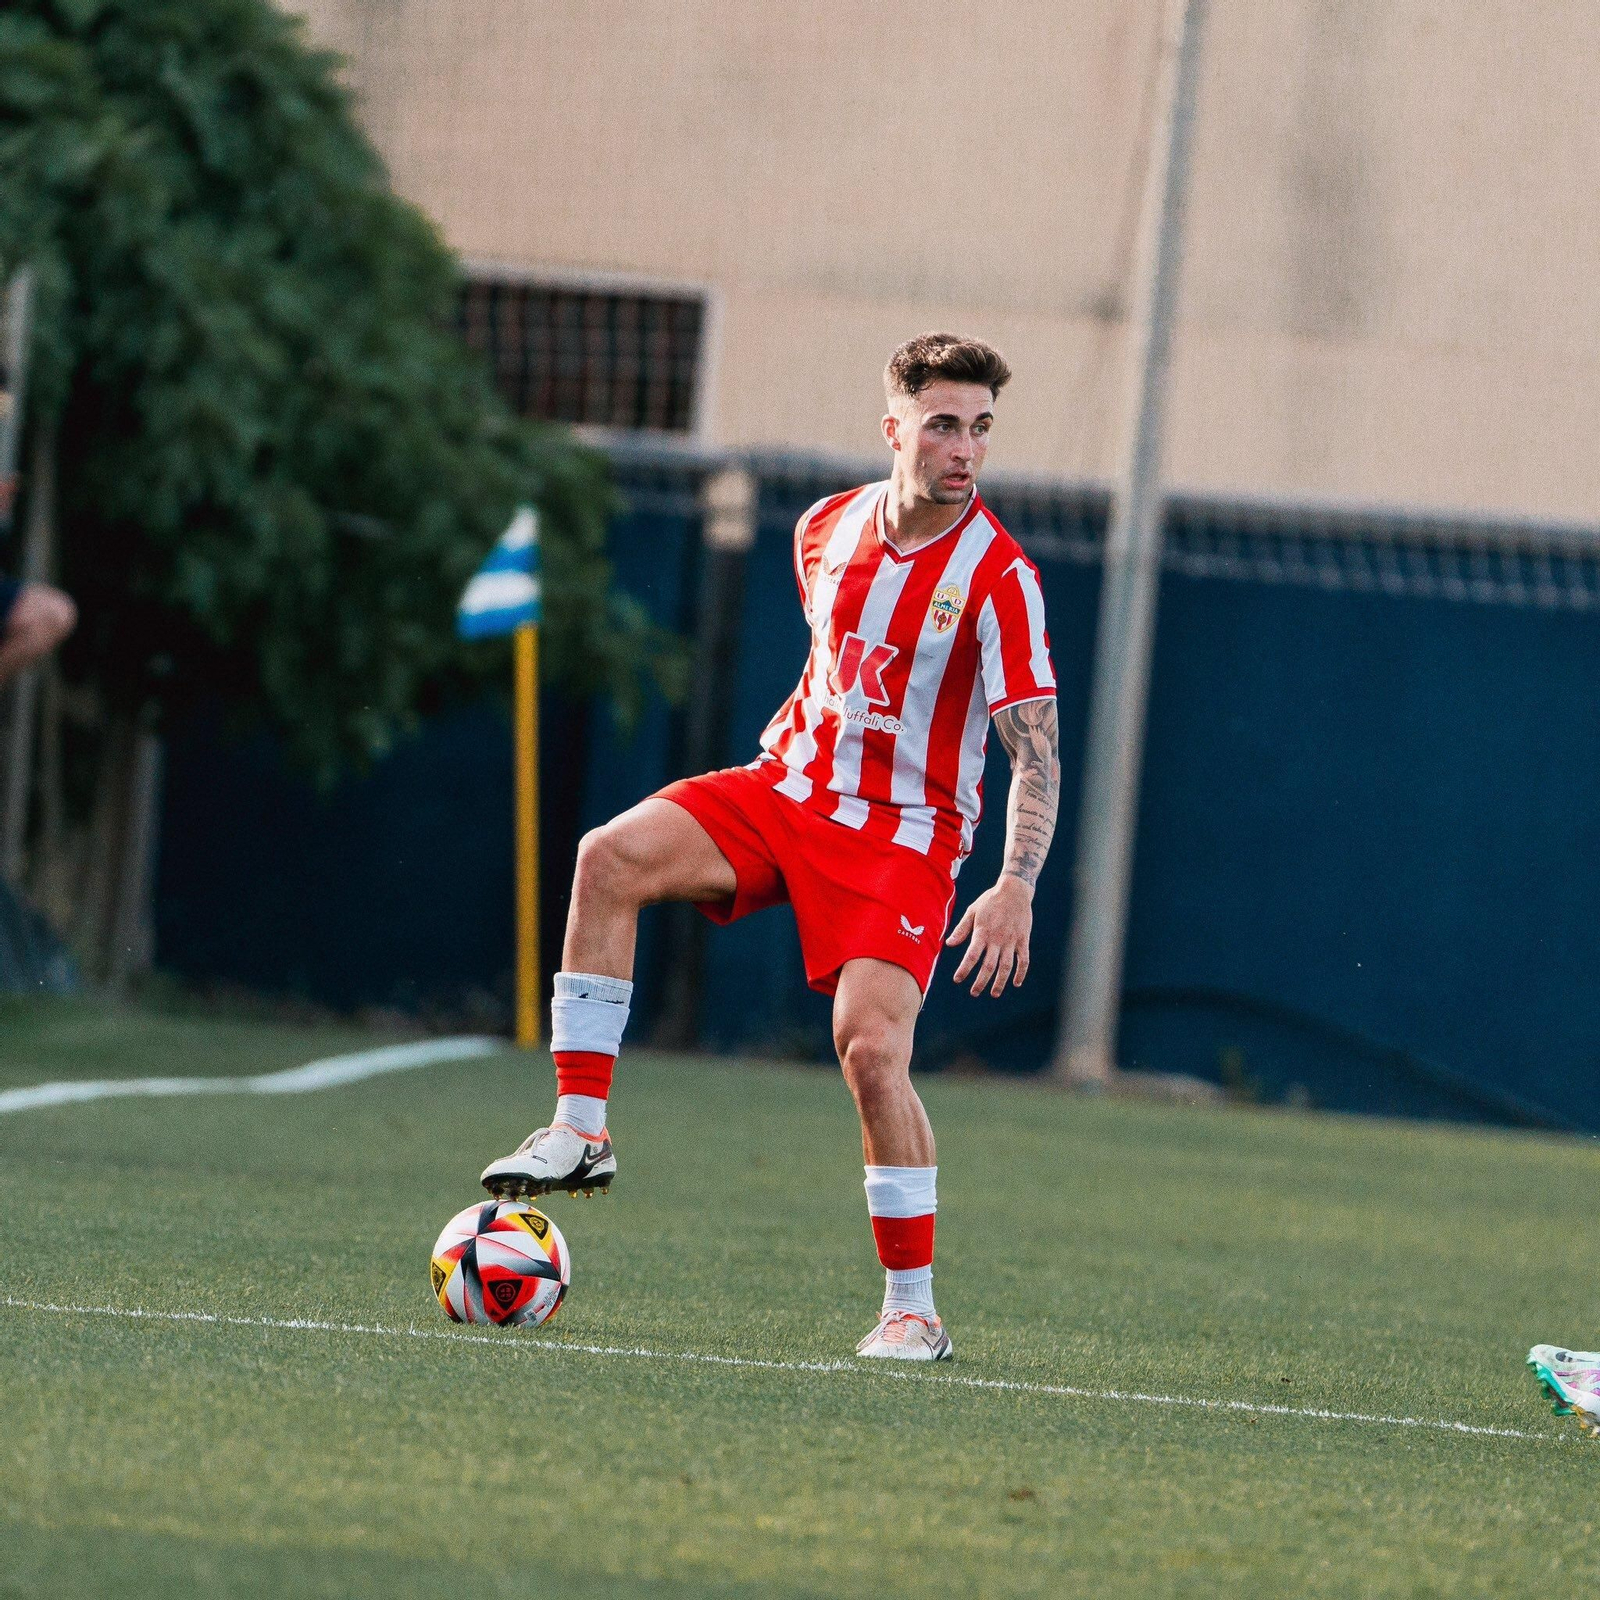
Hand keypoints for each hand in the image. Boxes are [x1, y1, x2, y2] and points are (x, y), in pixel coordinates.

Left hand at [947, 875, 1033, 996]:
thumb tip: (949, 944)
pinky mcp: (1023, 940)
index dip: (964, 969)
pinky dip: (1021, 973)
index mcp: (982, 932)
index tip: (958, 979)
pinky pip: (1023, 960)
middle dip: (981, 982)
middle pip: (989, 966)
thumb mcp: (973, 911)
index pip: (972, 955)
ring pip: (1006, 967)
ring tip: (994, 993)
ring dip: (1000, 982)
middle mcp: (997, 939)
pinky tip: (1016, 983)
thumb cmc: (990, 900)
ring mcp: (1012, 941)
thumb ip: (962, 929)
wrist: (1014, 890)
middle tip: (974, 993)